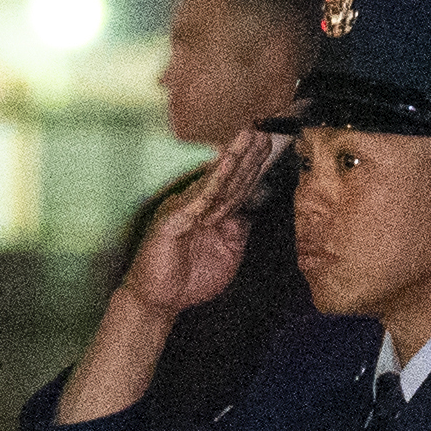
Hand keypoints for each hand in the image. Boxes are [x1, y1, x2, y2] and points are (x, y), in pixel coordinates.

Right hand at [123, 131, 280, 316]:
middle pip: (229, 177)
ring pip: (214, 180)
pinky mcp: (172, 220)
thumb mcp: (228, 254)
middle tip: (265, 129)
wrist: (160, 301)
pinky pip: (196, 198)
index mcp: (212, 213)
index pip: (237, 186)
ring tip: (248, 135)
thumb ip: (239, 230)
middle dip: (248, 154)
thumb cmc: (189, 279)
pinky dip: (212, 180)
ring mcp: (184, 210)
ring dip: (233, 157)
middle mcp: (198, 205)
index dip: (254, 166)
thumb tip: (252, 208)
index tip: (270, 144)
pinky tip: (225, 162)